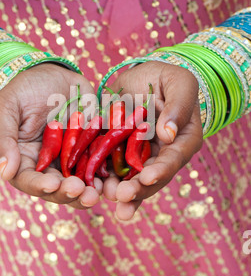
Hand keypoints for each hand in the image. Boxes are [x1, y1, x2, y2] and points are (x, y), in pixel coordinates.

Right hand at [0, 63, 101, 208]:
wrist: (52, 75)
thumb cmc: (22, 90)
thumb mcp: (5, 108)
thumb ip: (2, 139)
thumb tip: (5, 172)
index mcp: (24, 160)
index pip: (28, 181)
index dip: (39, 186)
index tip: (52, 185)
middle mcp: (48, 166)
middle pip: (57, 188)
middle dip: (69, 193)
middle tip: (81, 191)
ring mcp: (72, 160)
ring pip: (80, 183)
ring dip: (89, 191)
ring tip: (98, 191)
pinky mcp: (91, 150)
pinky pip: (100, 165)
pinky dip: (106, 173)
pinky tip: (112, 177)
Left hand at [103, 61, 202, 219]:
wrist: (140, 78)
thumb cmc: (164, 78)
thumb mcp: (179, 82)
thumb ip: (179, 105)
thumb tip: (169, 133)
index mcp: (183, 139)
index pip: (174, 158)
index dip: (161, 169)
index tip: (147, 177)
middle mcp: (163, 154)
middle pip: (153, 177)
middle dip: (138, 189)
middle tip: (121, 196)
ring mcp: (141, 157)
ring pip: (132, 180)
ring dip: (120, 192)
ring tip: (107, 197)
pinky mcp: (120, 155)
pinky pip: (112, 170)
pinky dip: (103, 180)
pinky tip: (92, 188)